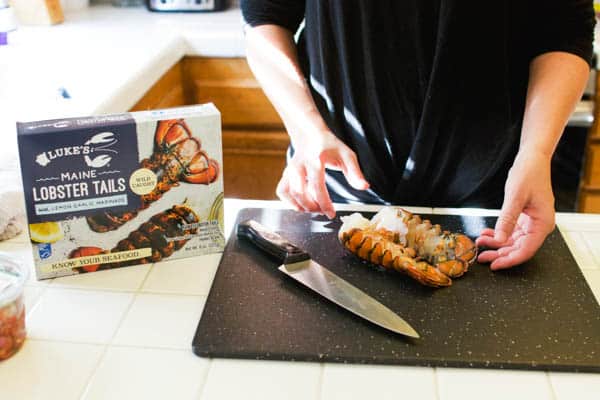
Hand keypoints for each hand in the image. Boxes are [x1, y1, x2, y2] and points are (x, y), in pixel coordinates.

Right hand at [276, 130, 369, 218]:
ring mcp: (289, 169)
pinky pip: (282, 191)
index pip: (317, 185)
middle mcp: (299, 164)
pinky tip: (302, 203)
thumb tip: (364, 187)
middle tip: (323, 211)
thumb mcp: (347, 155)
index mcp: (315, 159)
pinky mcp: (285, 174)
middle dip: (311, 207)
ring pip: (288, 193)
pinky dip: (290, 201)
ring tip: (314, 208)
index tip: (331, 214)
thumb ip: (355, 172)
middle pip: (299, 192)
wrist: (310, 134)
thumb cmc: (330, 146)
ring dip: (300, 206)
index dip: (324, 203)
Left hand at [476, 153, 555, 269]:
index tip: (494, 265)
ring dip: (496, 244)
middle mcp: (539, 226)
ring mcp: (532, 222)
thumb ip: (506, 220)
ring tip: (480, 243)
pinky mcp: (525, 218)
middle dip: (499, 254)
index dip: (509, 260)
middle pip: (519, 248)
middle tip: (481, 257)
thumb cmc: (528, 174)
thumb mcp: (515, 197)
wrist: (532, 159)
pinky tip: (486, 234)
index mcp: (543, 224)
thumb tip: (498, 240)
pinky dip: (498, 234)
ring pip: (513, 241)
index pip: (526, 250)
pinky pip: (511, 232)